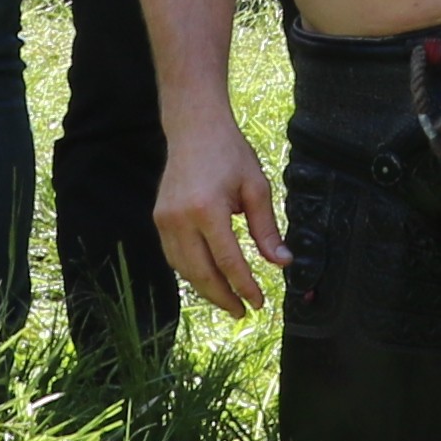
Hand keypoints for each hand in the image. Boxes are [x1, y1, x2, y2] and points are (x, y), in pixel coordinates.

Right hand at [153, 124, 285, 316]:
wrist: (194, 128)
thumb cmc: (229, 153)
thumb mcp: (256, 187)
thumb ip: (266, 229)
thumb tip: (282, 263)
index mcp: (208, 209)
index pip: (229, 261)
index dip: (245, 286)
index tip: (259, 302)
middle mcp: (181, 219)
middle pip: (202, 273)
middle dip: (224, 297)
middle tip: (243, 312)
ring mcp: (165, 220)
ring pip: (185, 270)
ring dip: (206, 289)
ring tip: (228, 300)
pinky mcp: (159, 219)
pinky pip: (174, 257)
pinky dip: (191, 272)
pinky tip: (208, 278)